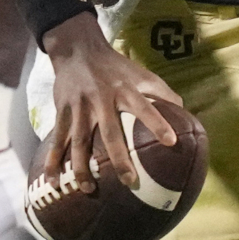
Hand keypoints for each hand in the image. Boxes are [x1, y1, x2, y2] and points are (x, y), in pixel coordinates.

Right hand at [42, 14, 182, 193]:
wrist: (77, 50)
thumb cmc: (115, 66)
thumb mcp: (140, 73)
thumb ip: (162, 92)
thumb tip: (185, 113)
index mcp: (125, 89)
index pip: (145, 107)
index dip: (158, 123)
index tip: (171, 142)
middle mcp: (102, 99)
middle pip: (110, 132)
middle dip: (119, 159)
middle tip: (130, 182)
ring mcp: (80, 106)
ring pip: (80, 141)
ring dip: (82, 167)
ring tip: (89, 189)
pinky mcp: (62, 111)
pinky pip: (58, 139)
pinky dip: (53, 161)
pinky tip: (54, 181)